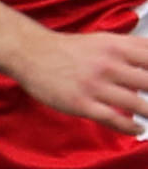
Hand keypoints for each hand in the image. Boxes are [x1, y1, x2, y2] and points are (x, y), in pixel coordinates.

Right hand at [14, 30, 147, 129]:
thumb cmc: (70, 49)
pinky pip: (114, 119)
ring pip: (138, 105)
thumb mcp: (106, 40)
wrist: (31, 54)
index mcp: (118, 47)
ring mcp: (95, 85)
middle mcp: (109, 65)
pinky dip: (131, 127)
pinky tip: (137, 129)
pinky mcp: (82, 103)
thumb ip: (134, 50)